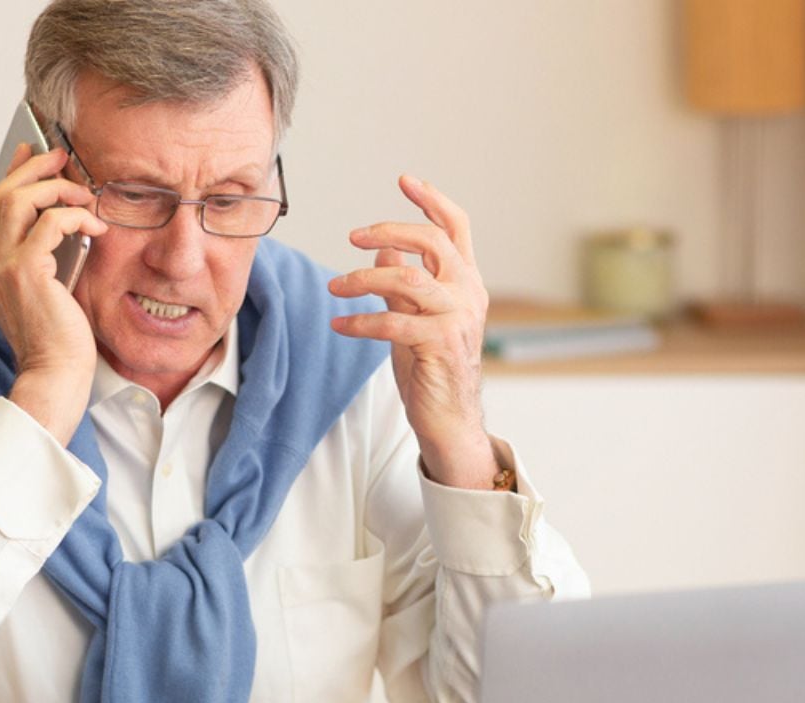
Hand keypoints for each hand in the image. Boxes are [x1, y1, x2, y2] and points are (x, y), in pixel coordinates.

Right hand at [0, 143, 108, 442]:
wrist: (54, 376)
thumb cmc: (60, 342)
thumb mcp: (51, 292)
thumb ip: (49, 260)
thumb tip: (67, 226)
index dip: (15, 175)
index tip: (34, 153)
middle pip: (1, 195)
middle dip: (33, 170)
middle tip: (62, 157)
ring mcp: (3, 267)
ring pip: (18, 201)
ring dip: (54, 189)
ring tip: (83, 194)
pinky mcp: (26, 273)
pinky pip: (48, 224)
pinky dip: (74, 217)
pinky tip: (95, 227)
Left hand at [328, 175, 499, 489]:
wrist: (448, 420)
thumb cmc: (431, 367)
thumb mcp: (415, 315)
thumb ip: (405, 280)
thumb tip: (385, 247)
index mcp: (467, 281)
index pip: (457, 227)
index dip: (432, 200)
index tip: (405, 179)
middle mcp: (469, 294)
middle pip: (434, 242)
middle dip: (389, 230)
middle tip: (353, 237)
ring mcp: (458, 319)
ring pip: (409, 279)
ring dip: (365, 278)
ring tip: (336, 287)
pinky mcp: (440, 345)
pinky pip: (393, 322)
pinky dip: (360, 321)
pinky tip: (339, 324)